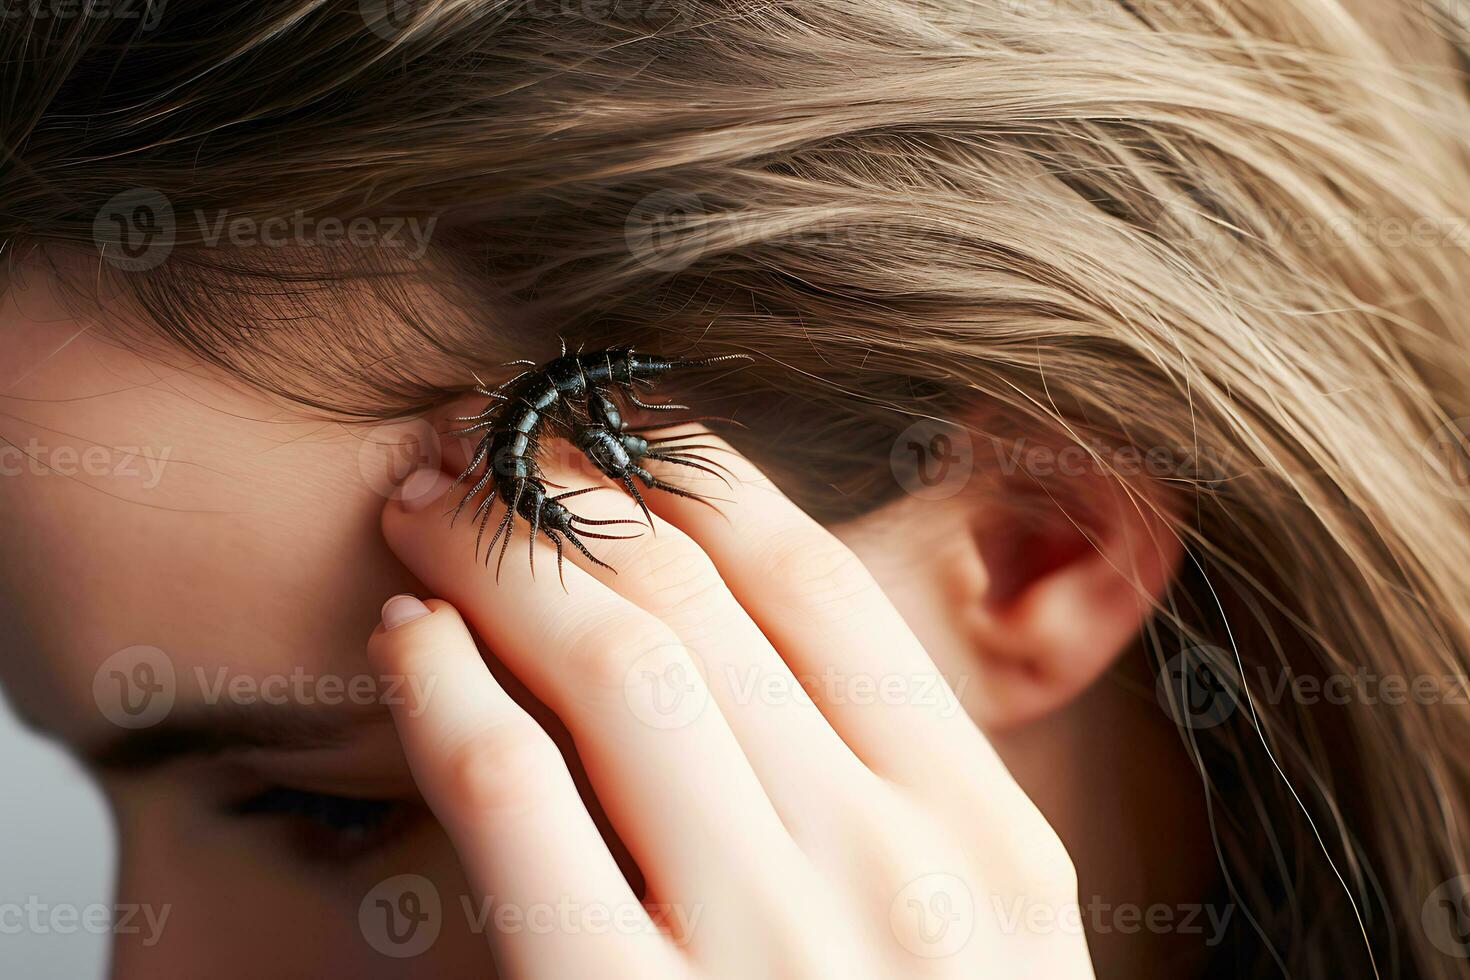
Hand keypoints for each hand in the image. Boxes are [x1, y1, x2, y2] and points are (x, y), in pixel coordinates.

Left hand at [366, 425, 1093, 978]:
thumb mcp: (980, 955)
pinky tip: (408, 641)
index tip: (629, 423)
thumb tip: (754, 632)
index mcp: (987, 844)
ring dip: (504, 558)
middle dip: (575, 492)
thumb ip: (895, 804)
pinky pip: (518, 802)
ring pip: (614, 668)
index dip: (708, 479)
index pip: (824, 593)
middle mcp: (887, 872)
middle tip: (488, 438)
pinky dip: (449, 696)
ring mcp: (764, 949)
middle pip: (701, 607)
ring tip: (427, 500)